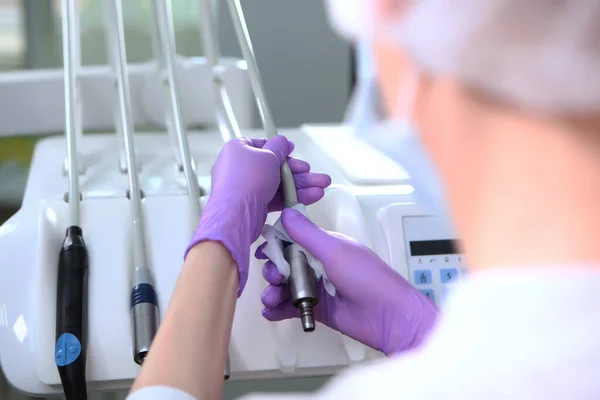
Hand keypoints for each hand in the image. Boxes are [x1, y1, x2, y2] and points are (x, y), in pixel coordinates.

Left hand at [186, 136, 331, 295]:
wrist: (236, 214)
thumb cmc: (247, 180)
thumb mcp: (268, 157)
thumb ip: (279, 148)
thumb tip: (282, 141)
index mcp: (238, 150)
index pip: (262, 145)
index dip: (280, 149)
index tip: (293, 151)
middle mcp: (240, 168)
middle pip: (274, 167)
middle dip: (299, 172)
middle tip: (317, 176)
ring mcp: (246, 187)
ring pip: (278, 184)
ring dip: (300, 185)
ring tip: (321, 188)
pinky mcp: (253, 204)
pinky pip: (275, 197)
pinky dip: (291, 197)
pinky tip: (310, 197)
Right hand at [258, 208, 438, 354]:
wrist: (389, 317)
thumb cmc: (369, 279)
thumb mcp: (335, 251)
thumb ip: (308, 234)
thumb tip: (287, 212)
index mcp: (326, 246)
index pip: (293, 240)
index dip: (276, 245)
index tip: (264, 252)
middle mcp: (320, 265)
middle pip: (286, 264)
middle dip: (274, 270)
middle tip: (274, 277)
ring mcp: (318, 288)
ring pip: (286, 286)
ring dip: (272, 291)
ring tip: (271, 298)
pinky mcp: (316, 310)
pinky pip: (291, 307)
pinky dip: (278, 309)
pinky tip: (271, 312)